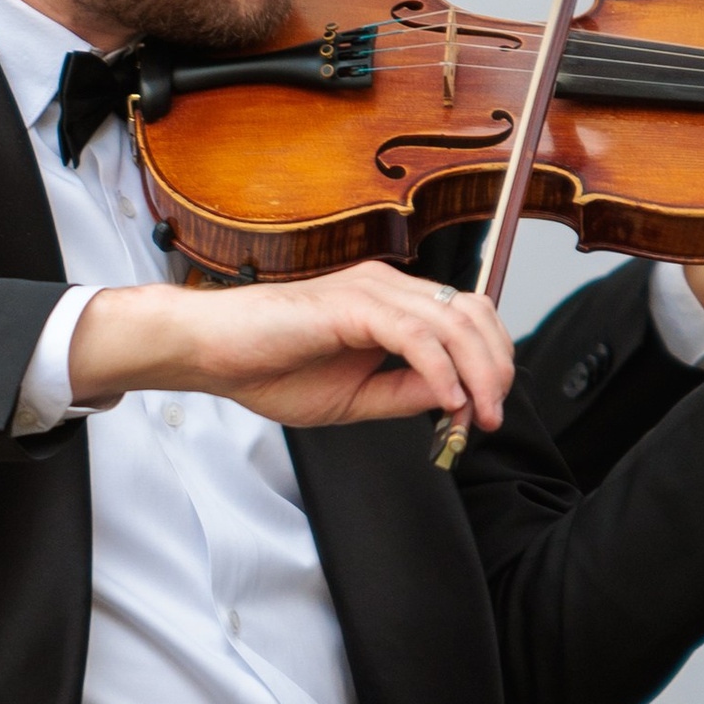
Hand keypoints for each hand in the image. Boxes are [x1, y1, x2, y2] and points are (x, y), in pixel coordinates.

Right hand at [65, 265, 514, 432]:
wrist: (209, 351)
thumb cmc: (266, 366)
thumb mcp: (355, 396)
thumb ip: (404, 393)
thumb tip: (456, 400)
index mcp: (390, 304)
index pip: (467, 319)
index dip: (489, 362)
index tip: (486, 411)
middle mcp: (387, 287)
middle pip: (473, 315)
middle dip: (494, 368)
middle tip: (492, 417)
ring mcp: (371, 290)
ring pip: (453, 323)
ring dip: (476, 374)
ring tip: (476, 415)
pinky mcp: (351, 305)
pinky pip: (415, 336)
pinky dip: (439, 371)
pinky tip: (446, 401)